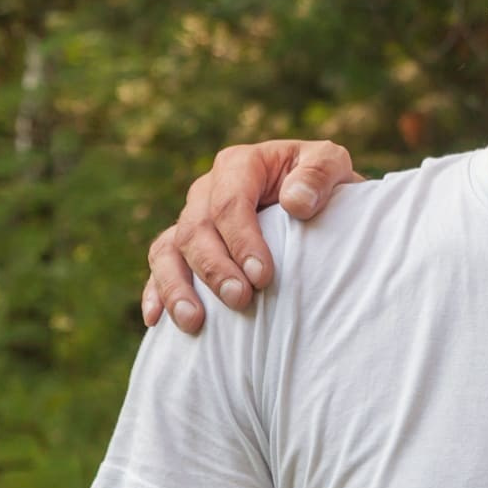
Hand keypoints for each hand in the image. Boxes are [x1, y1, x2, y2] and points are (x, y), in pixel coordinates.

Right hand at [142, 140, 360, 333]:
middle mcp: (206, 189)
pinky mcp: (183, 247)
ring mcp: (191, 218)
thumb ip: (319, 174)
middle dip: (215, 268)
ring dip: (178, 287)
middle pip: (196, 229)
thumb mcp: (332, 165)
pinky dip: (156, 292)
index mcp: (240, 165)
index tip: (263, 276)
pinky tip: (157, 321)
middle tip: (241, 300)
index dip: (242, 240)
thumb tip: (295, 202)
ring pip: (168, 250)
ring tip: (194, 322)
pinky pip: (159, 267)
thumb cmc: (322, 184)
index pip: (229, 203)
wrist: (314, 200)